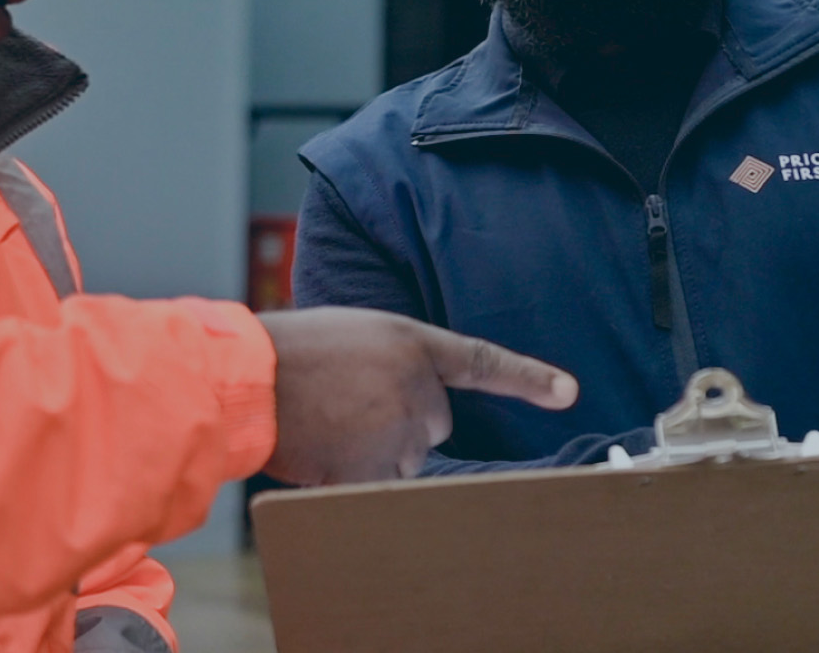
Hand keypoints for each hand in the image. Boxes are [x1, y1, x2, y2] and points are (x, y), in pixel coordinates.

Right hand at [258, 308, 578, 484]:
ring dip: (375, 450)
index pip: (485, 363)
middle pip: (435, 424)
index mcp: (414, 345)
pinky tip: (324, 451)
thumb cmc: (292, 351)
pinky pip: (379, 484)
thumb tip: (410, 400)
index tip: (569, 392)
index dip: (530, 378)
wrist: (249, 377)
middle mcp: (417, 388)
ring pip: (405, 457)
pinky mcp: (372, 468)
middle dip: (403, 422)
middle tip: (353, 405)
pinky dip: (354, 477)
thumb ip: (396, 363)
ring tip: (329, 422)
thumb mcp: (357, 335)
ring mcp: (396, 431)